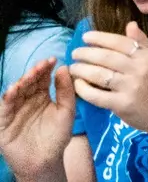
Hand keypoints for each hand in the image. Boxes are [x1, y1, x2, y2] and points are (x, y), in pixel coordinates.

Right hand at [0, 59, 76, 179]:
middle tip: (41, 66)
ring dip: (21, 83)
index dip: (46, 68)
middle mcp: (27, 100)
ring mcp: (15, 110)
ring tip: (29, 76)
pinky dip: (7, 98)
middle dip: (34, 73)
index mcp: (42, 96)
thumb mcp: (66, 111)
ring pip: (15, 92)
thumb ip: (66, 91)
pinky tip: (13, 90)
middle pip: (28, 83)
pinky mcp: (4, 122)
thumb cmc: (58, 136)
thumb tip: (63, 67)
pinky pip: (4, 108)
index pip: (42, 78)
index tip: (53, 60)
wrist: (46, 161)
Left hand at [70, 24, 147, 138]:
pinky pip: (97, 95)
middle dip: (86, 53)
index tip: (85, 37)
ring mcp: (130, 87)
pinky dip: (84, 89)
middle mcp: (139, 69)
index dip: (100, 38)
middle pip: (106, 57)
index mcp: (146, 57)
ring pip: (99, 75)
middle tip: (74, 53)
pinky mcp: (122, 104)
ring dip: (81, 70)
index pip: (120, 42)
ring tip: (72, 68)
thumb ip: (142, 43)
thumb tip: (130, 24)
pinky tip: (77, 85)